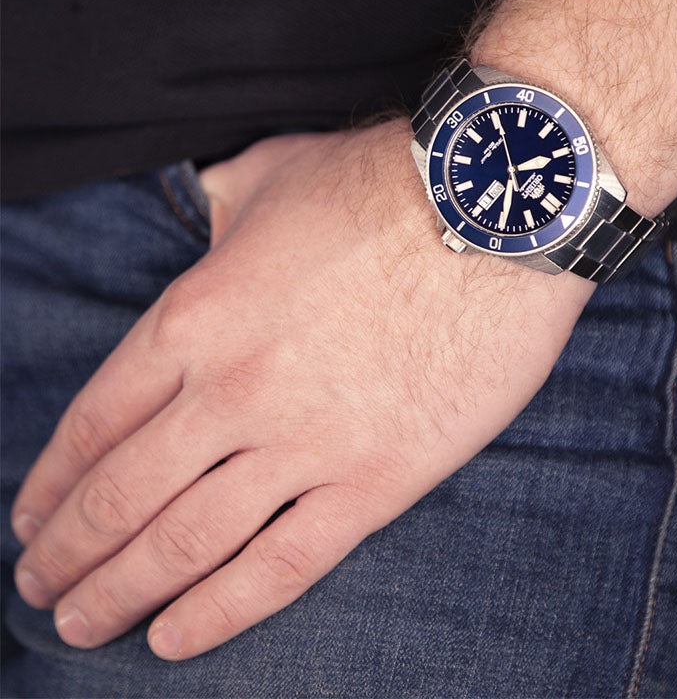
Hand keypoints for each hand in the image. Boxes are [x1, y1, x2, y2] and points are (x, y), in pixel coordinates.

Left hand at [11, 119, 593, 659]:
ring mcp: (304, 441)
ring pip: (185, 543)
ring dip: (121, 594)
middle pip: (123, 497)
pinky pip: (281, 567)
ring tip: (86, 623)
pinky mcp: (376, 479)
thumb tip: (204, 200)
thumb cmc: (388, 182)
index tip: (31, 520)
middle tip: (40, 588)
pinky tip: (177, 639)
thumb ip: (221, 198)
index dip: (52, 484)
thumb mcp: (276, 171)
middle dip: (68, 554)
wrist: (495, 211)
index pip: (96, 423)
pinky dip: (220, 613)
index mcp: (197, 316)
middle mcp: (234, 390)